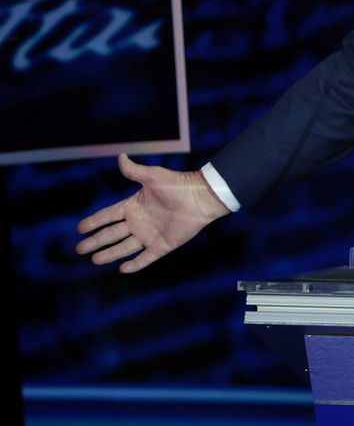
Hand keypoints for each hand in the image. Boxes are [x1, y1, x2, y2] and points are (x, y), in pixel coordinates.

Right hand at [76, 153, 230, 272]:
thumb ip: (134, 171)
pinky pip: (146, 257)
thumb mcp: (153, 176)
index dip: (94, 221)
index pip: (108, 215)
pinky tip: (122, 269)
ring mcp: (150, 234)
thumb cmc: (177, 184)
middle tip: (79, 249)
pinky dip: (135, 264)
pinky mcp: (162, 245)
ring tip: (95, 260)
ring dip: (110, 253)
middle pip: (112, 233)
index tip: (79, 228)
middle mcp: (139, 221)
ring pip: (125, 247)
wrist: (201, 197)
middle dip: (96, 241)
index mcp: (134, 205)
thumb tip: (121, 156)